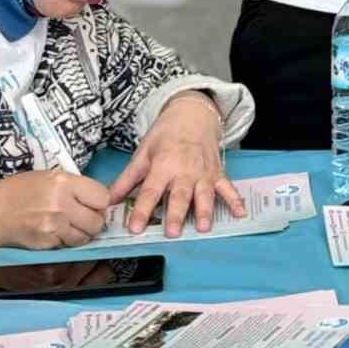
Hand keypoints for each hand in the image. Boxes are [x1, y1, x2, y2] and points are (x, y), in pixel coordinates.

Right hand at [0, 170, 110, 249]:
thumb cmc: (19, 191)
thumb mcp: (49, 177)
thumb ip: (76, 186)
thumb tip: (100, 199)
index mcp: (64, 183)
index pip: (102, 197)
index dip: (100, 201)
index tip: (93, 202)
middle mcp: (61, 204)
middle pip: (97, 220)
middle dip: (95, 220)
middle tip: (84, 217)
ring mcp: (53, 226)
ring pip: (86, 237)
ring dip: (82, 233)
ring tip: (71, 225)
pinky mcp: (46, 243)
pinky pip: (68, 245)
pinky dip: (66, 241)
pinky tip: (56, 233)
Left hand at [108, 93, 245, 237]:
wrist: (192, 114)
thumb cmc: (165, 135)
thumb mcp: (143, 153)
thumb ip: (127, 179)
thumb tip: (108, 200)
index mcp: (162, 165)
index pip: (150, 192)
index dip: (142, 210)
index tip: (135, 228)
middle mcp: (184, 170)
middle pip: (180, 195)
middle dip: (177, 214)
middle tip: (173, 233)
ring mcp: (203, 172)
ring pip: (204, 194)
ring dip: (205, 211)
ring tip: (204, 228)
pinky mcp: (216, 173)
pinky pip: (227, 187)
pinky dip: (235, 200)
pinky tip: (240, 213)